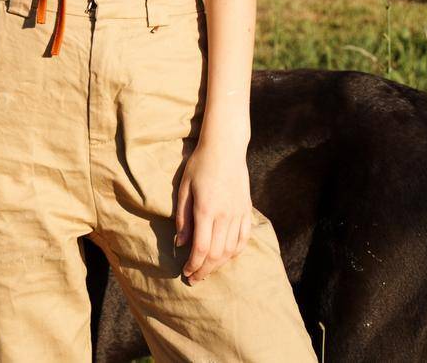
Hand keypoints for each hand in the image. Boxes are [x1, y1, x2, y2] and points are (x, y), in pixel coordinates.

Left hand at [173, 134, 251, 282]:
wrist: (225, 147)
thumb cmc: (199, 165)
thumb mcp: (184, 188)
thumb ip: (182, 217)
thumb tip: (180, 243)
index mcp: (206, 209)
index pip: (202, 247)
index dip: (194, 264)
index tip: (186, 272)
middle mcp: (225, 215)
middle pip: (217, 253)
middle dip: (205, 270)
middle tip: (194, 278)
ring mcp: (239, 213)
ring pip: (232, 249)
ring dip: (220, 264)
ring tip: (208, 270)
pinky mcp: (247, 210)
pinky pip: (244, 238)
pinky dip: (236, 252)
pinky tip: (227, 257)